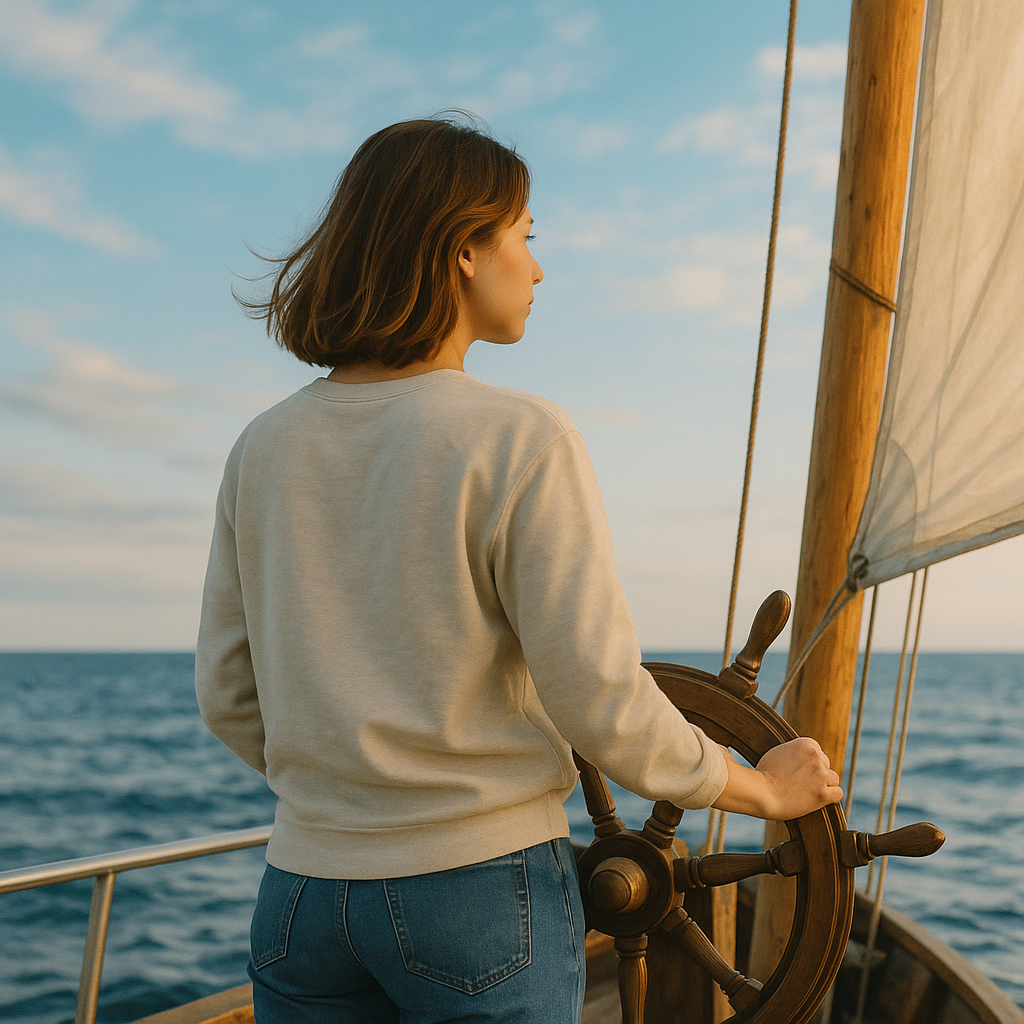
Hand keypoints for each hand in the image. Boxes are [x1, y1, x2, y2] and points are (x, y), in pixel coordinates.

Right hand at [712, 737, 842, 820]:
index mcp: (806, 744)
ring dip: (823, 786)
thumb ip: (795, 752)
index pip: (819, 754)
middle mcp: (816, 756)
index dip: (810, 765)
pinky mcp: (823, 793)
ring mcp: (820, 774)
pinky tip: (817, 800)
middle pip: (826, 766)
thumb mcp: (779, 752)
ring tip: (807, 792)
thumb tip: (804, 757)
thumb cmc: (764, 774)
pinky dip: (829, 798)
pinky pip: (837, 794)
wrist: (760, 792)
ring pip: (833, 779)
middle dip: (817, 775)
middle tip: (801, 784)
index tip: (800, 773)